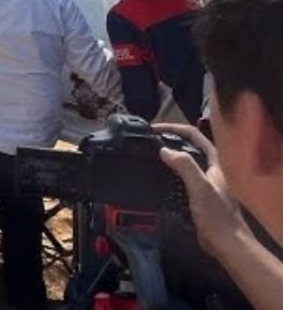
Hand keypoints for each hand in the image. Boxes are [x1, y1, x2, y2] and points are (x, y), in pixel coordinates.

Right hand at [156, 123, 247, 259]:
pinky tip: (153, 178)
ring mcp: (202, 183)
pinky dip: (165, 174)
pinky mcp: (194, 196)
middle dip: (167, 141)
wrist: (225, 243)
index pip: (193, 136)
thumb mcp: (200, 187)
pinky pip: (177, 179)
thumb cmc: (216, 215)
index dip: (173, 129)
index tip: (152, 130)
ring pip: (182, 163)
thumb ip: (185, 166)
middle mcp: (208, 169)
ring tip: (146, 157)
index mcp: (214, 163)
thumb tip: (164, 150)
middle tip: (146, 142)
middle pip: (187, 147)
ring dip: (166, 158)